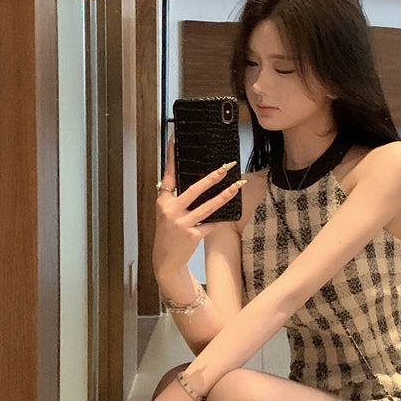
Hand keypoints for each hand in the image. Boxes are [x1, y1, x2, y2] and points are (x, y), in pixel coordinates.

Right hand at [153, 137, 242, 271]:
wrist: (166, 260)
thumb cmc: (168, 234)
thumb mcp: (167, 213)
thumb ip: (177, 198)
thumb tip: (200, 183)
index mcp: (163, 201)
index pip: (169, 174)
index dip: (173, 157)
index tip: (176, 139)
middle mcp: (170, 210)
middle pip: (194, 189)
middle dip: (212, 177)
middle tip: (226, 167)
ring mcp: (182, 223)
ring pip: (208, 206)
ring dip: (224, 195)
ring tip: (236, 186)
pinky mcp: (193, 235)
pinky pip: (210, 223)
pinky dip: (219, 219)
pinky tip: (228, 213)